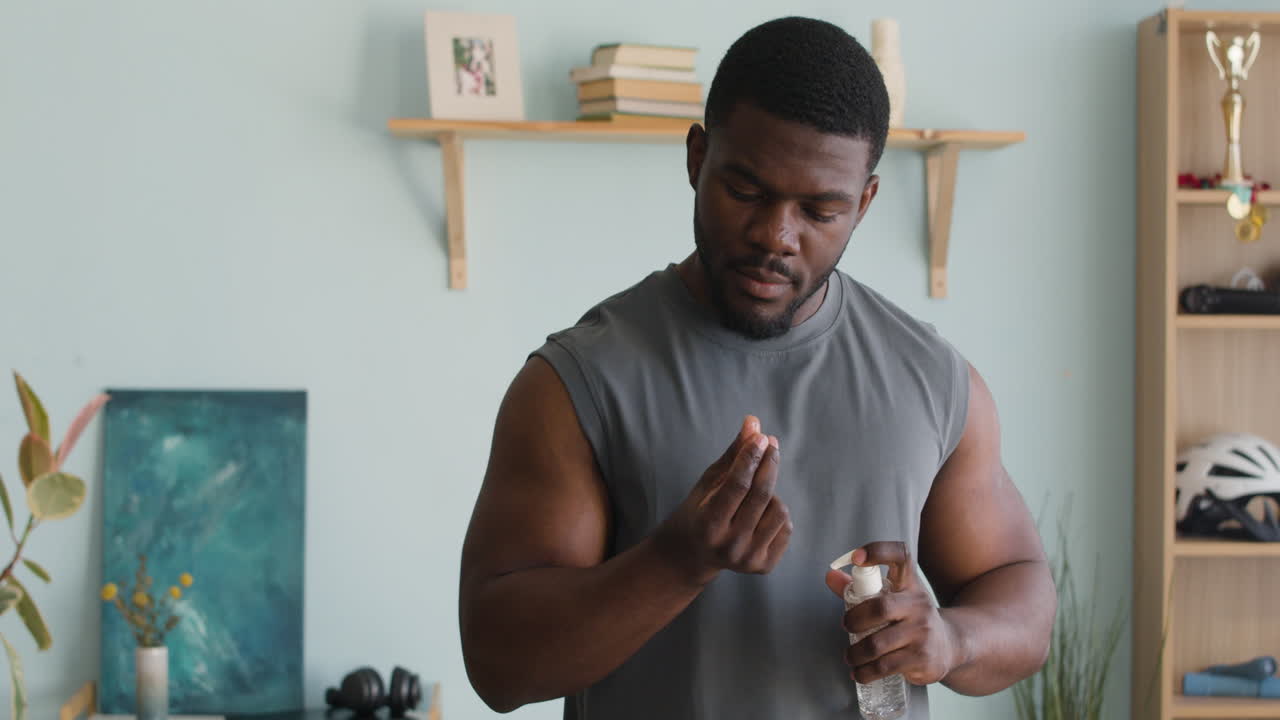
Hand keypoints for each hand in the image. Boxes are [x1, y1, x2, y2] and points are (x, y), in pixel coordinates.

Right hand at [653, 415, 790, 584]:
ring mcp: (748, 559)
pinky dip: (777, 513)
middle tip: (770, 443)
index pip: (737, 485)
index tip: (760, 436)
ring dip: (771, 494)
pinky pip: (786, 527)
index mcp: (708, 525)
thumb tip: (753, 422)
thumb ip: (733, 455)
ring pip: (779, 510)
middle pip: (760, 495)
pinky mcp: (764, 566)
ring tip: (755, 496)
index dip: (750, 457)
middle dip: (768, 463)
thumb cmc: (700, 510)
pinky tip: (760, 516)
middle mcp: (729, 545)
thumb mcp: (709, 482)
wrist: (693, 554)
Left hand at [824, 542, 963, 686]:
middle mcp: (918, 604)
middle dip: (854, 620)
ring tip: (850, 656)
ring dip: (856, 653)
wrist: (952, 645)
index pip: (899, 557)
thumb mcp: (894, 597)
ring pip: (877, 644)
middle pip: (880, 607)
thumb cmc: (912, 617)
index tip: (857, 557)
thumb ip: (860, 588)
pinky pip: (885, 667)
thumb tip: (830, 575)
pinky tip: (860, 673)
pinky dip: (865, 672)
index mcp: (909, 584)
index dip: (878, 552)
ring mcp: (922, 632)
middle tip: (845, 626)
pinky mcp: (922, 658)